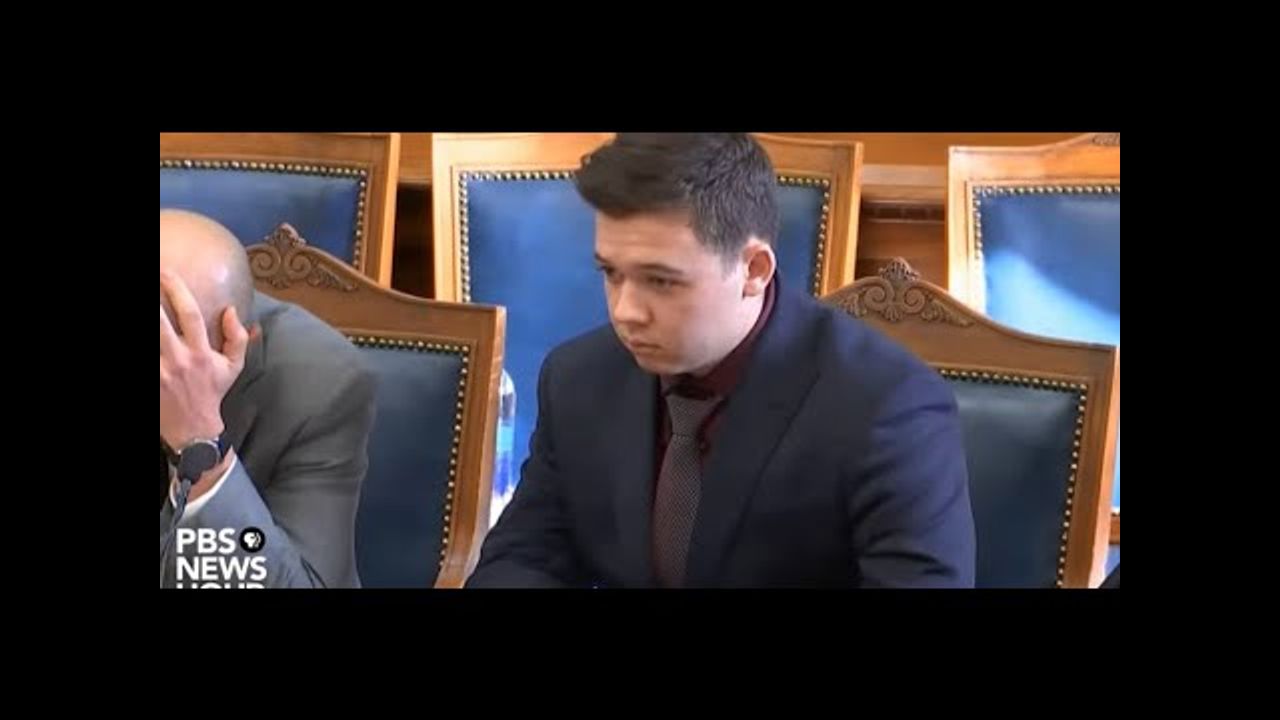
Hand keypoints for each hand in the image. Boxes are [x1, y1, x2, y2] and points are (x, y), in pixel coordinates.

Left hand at [159, 270, 249, 449]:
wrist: (193, 427)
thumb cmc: (213, 391)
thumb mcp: (234, 366)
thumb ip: (238, 337)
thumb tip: (231, 311)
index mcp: (200, 352)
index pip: (189, 313)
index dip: (176, 289)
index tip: (166, 272)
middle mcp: (178, 358)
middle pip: (158, 321)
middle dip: (152, 297)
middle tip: (150, 276)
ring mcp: (160, 370)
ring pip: (149, 335)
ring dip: (146, 316)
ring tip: (145, 300)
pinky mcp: (150, 379)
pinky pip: (145, 356)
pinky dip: (144, 342)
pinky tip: (149, 331)